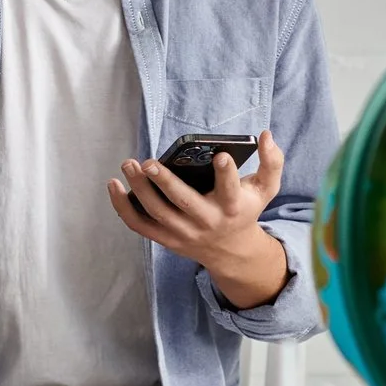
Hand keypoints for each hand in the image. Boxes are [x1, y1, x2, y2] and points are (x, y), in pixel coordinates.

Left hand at [109, 131, 289, 306]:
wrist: (230, 251)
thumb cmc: (245, 209)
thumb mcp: (266, 189)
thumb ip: (272, 162)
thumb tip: (265, 134)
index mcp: (232, 207)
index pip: (230, 191)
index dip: (226, 174)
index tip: (221, 156)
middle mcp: (207, 222)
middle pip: (183, 203)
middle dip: (165, 183)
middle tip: (149, 162)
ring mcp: (183, 233)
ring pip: (157, 213)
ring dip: (139, 190)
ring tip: (128, 164)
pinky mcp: (165, 238)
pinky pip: (139, 225)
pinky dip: (122, 207)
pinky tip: (113, 185)